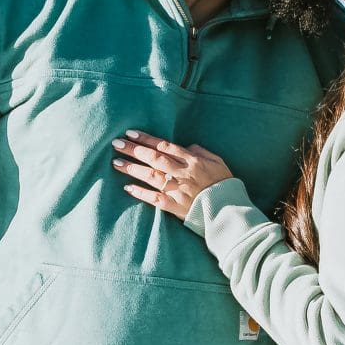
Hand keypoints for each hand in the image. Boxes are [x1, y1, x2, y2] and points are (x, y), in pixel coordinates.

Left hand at [113, 132, 233, 218]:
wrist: (229, 210)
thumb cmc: (224, 184)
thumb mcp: (217, 161)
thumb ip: (201, 151)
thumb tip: (186, 146)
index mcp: (192, 160)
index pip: (165, 146)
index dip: (146, 139)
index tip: (131, 133)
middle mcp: (182, 173)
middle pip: (154, 158)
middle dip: (134, 150)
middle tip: (116, 144)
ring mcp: (177, 190)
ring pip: (151, 176)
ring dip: (132, 169)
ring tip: (116, 162)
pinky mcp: (175, 206)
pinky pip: (154, 198)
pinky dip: (140, 192)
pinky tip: (127, 187)